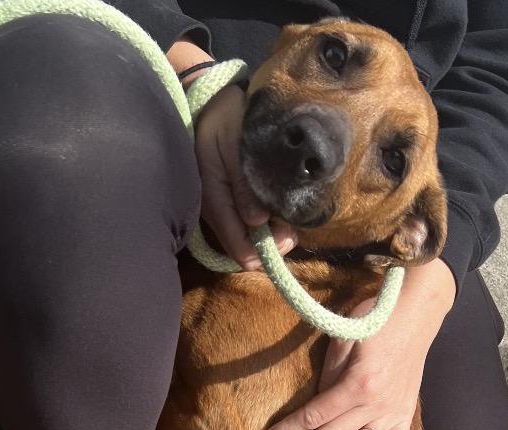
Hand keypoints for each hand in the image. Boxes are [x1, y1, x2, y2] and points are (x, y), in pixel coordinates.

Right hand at [193, 85, 296, 268]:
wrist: (216, 100)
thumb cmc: (225, 117)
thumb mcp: (233, 143)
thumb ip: (244, 183)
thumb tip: (257, 221)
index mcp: (214, 200)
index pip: (237, 246)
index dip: (262, 251)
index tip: (287, 237)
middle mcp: (219, 211)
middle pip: (247, 248)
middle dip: (272, 243)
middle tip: (293, 227)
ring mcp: (228, 208)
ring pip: (253, 237)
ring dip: (274, 231)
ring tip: (290, 213)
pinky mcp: (236, 201)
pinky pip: (255, 223)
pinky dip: (272, 220)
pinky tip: (282, 204)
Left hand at [259, 258, 457, 429]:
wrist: (417, 313)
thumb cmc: (374, 319)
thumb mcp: (343, 339)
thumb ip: (329, 376)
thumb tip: (317, 405)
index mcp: (355, 385)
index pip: (313, 415)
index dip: (287, 429)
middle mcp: (372, 405)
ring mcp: (390, 413)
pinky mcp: (404, 414)